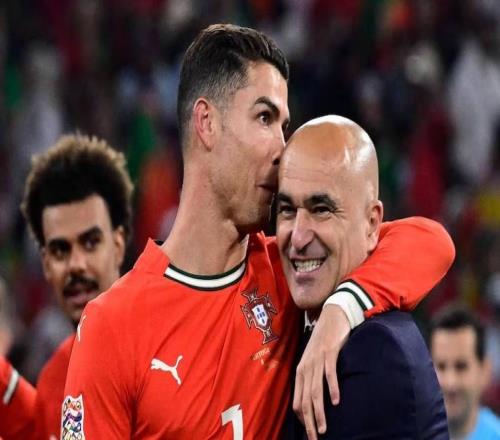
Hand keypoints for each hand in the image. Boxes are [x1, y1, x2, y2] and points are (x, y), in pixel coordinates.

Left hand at [293, 304, 349, 439]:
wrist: (333, 316)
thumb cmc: (324, 341)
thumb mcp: (314, 360)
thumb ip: (312, 376)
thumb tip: (313, 398)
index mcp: (301, 370)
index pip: (298, 400)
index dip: (303, 419)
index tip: (310, 433)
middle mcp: (306, 366)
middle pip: (305, 400)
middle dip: (309, 422)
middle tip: (314, 439)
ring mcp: (317, 360)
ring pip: (315, 391)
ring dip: (319, 412)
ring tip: (322, 429)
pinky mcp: (330, 352)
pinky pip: (329, 373)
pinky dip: (332, 388)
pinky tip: (336, 401)